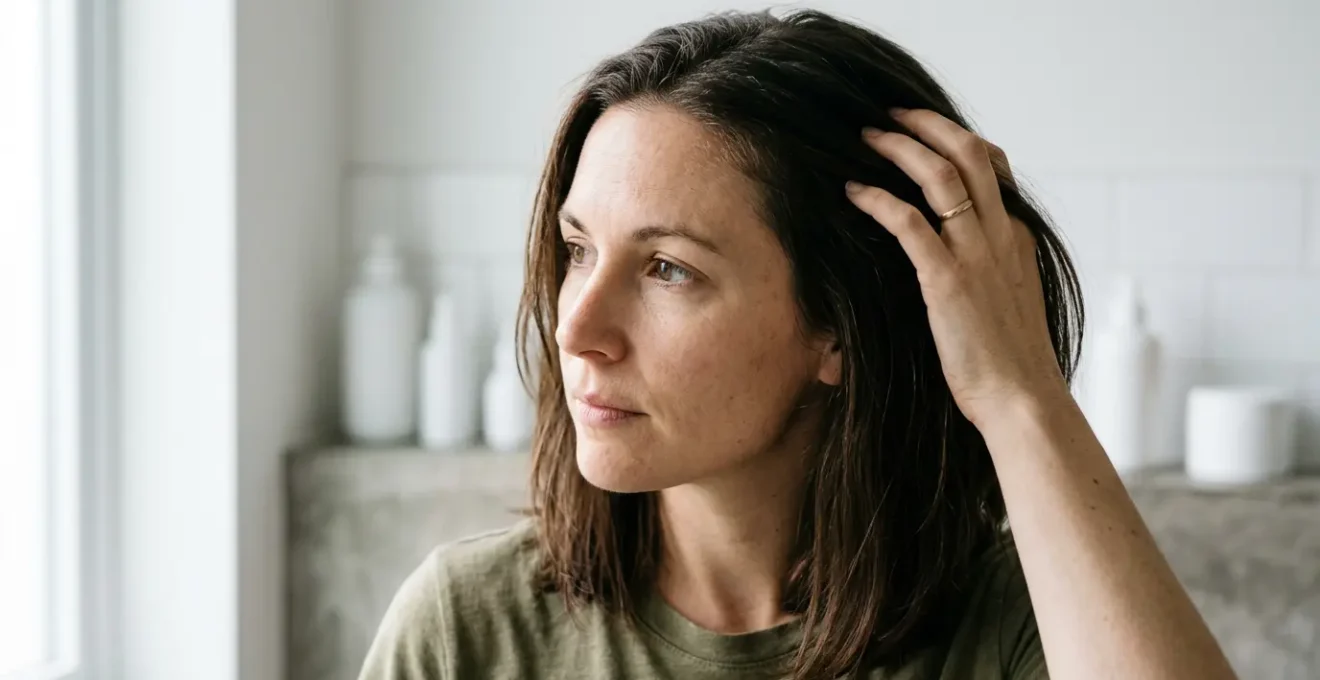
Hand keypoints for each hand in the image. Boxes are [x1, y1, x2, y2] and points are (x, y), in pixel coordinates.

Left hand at [844, 108, 1068, 427]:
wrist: (1023, 401)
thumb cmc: (1009, 366)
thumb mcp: (1006, 305)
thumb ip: (986, 273)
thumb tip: (954, 266)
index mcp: (1016, 240)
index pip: (993, 168)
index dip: (958, 142)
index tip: (925, 133)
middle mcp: (999, 236)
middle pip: (970, 153)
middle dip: (928, 125)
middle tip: (891, 115)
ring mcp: (976, 255)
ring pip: (941, 175)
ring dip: (900, 148)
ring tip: (868, 138)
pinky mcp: (947, 280)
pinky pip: (909, 222)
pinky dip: (878, 199)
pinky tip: (853, 192)